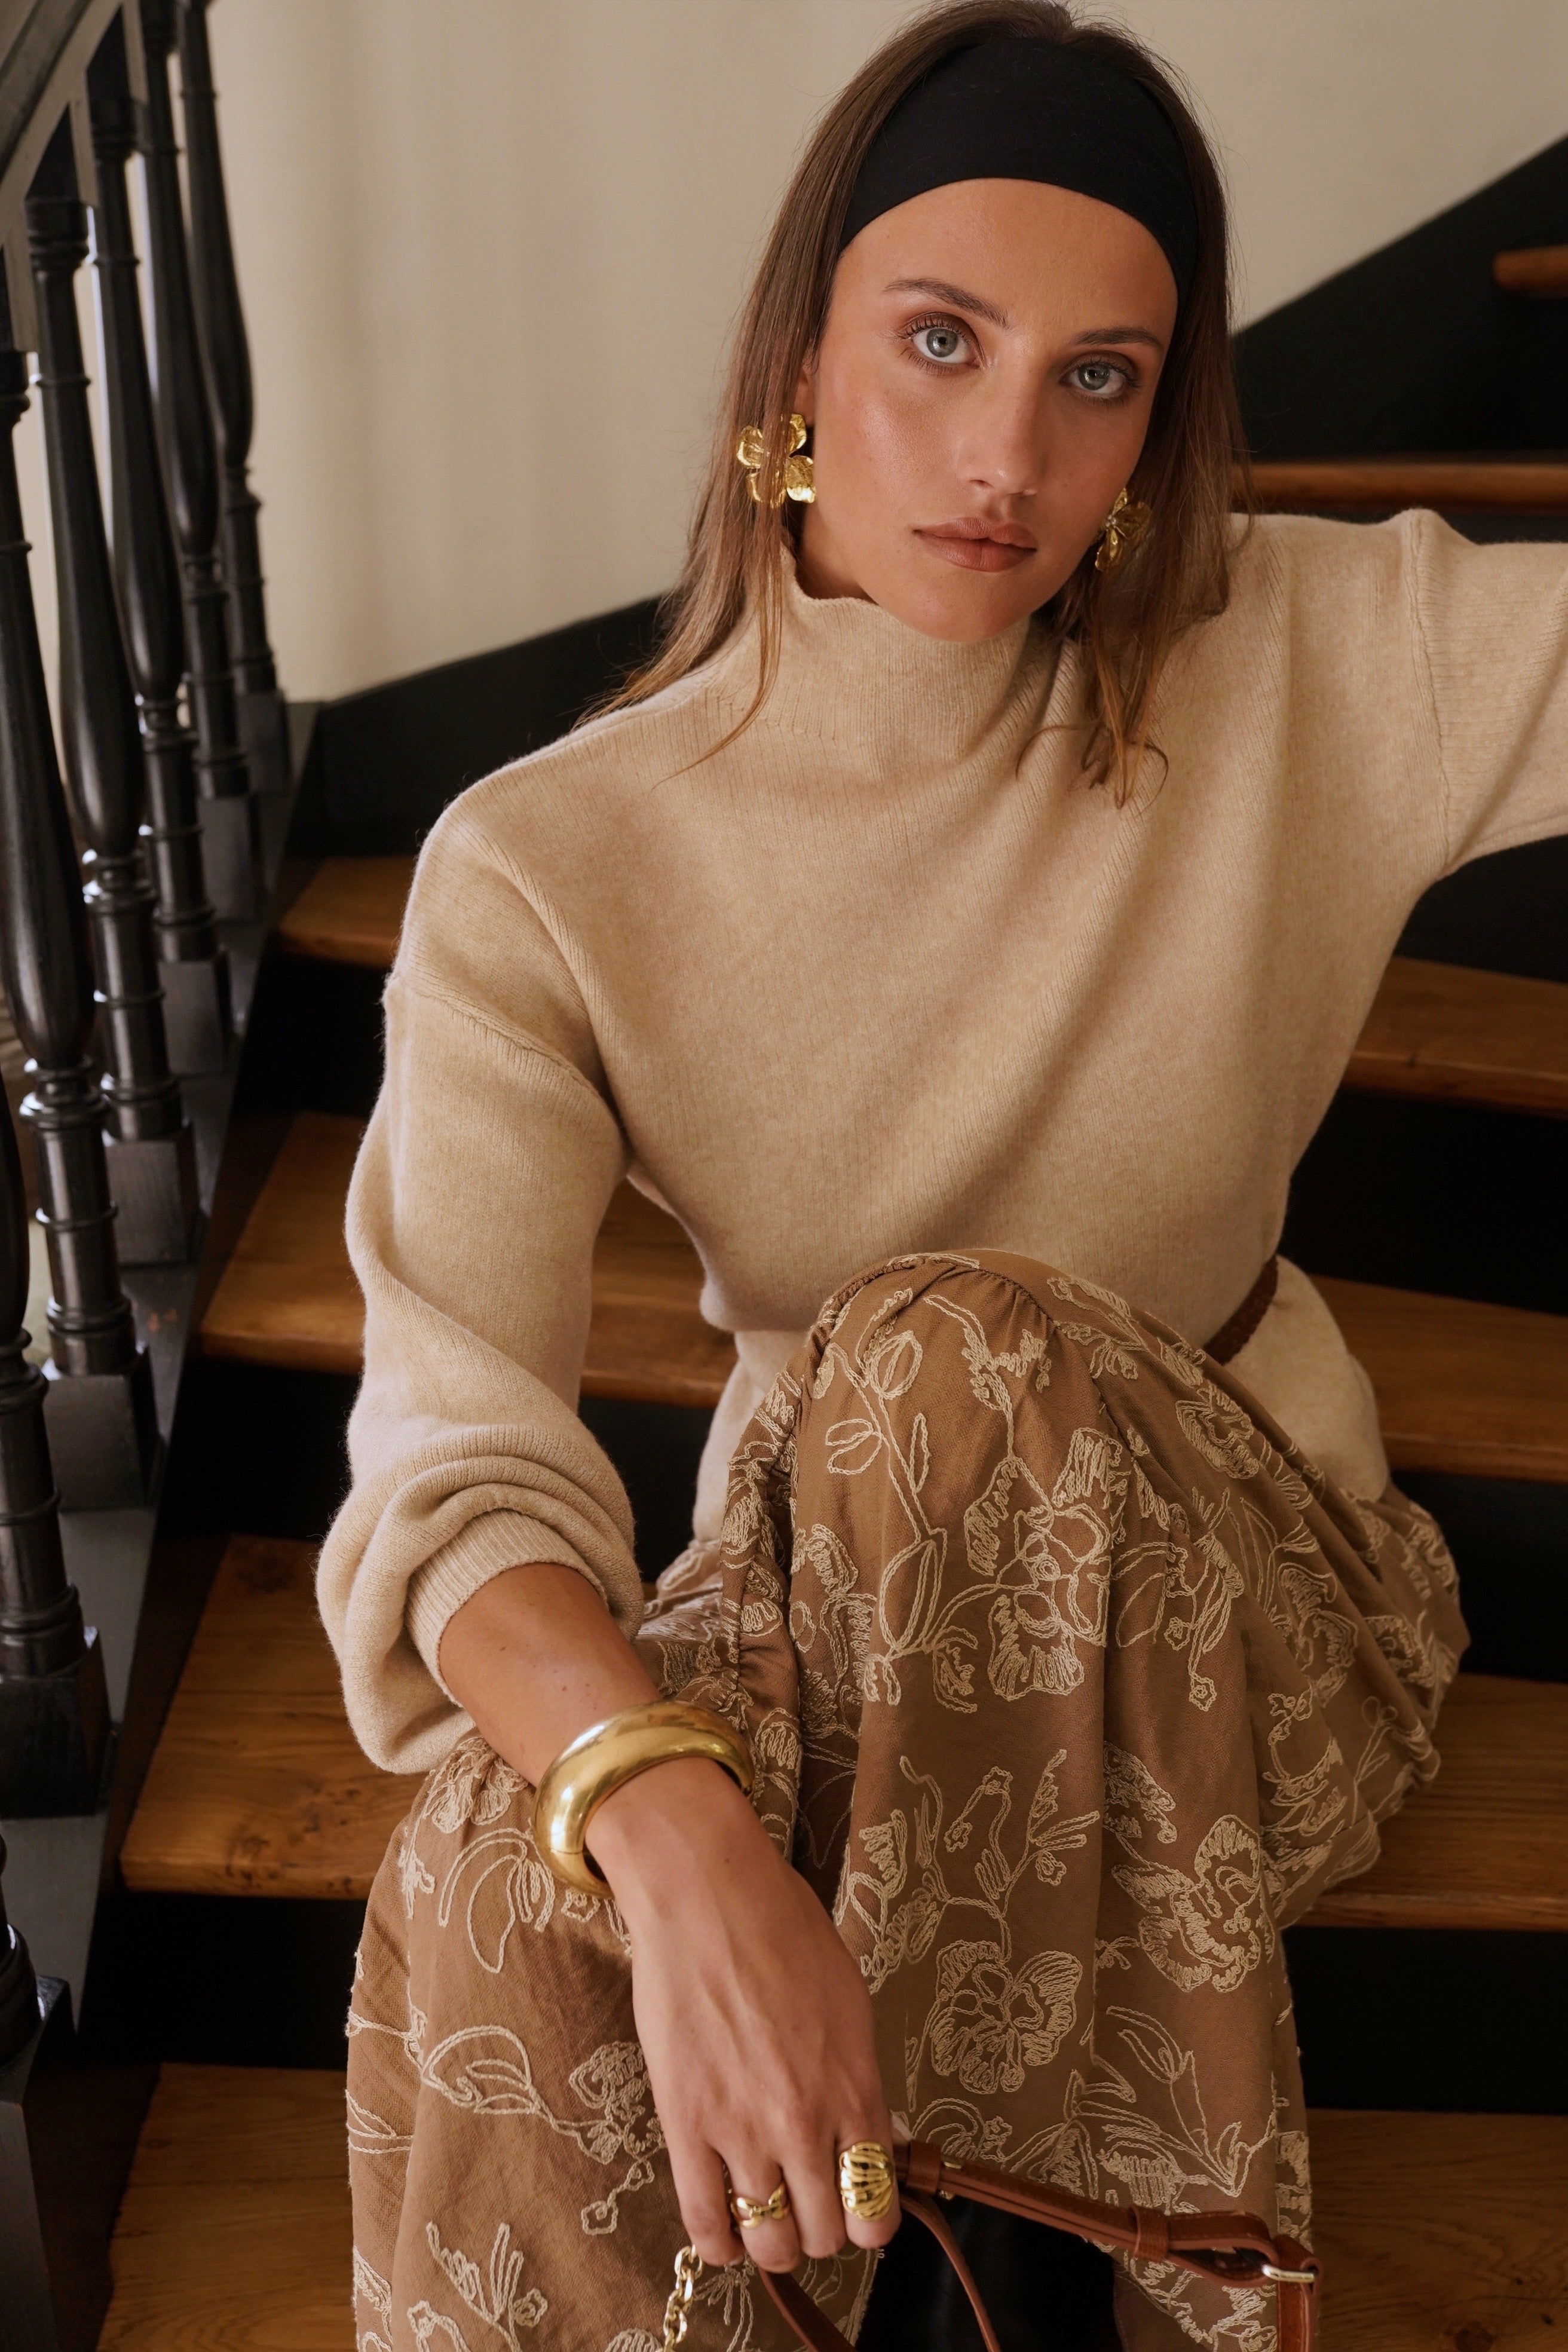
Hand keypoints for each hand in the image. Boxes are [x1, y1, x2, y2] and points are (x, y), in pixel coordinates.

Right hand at [591, 1758, 899, 2273]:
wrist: (710, 1896)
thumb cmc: (783, 1930)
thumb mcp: (850, 2002)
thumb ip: (861, 2079)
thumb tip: (872, 2135)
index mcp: (855, 2089)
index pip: (878, 2207)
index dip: (867, 2218)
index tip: (852, 2203)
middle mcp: (806, 2122)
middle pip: (827, 2236)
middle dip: (819, 2230)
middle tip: (804, 2206)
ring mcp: (743, 2130)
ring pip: (771, 2243)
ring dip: (772, 2243)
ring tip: (765, 2219)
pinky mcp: (686, 2125)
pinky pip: (705, 2224)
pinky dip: (718, 2245)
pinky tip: (722, 2233)